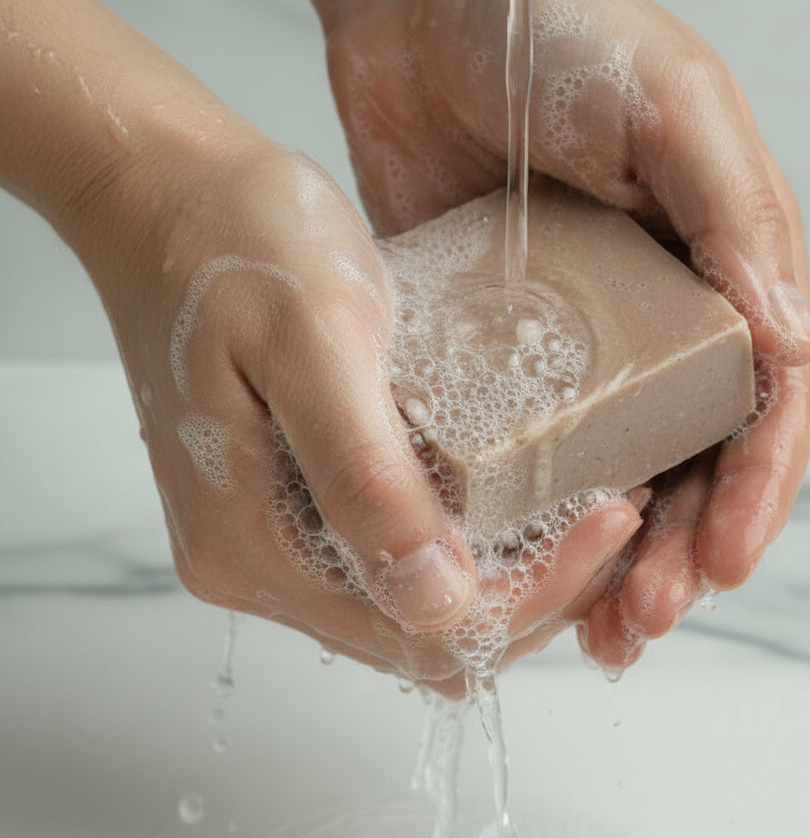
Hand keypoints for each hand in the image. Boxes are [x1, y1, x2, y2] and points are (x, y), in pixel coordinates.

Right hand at [93, 133, 641, 688]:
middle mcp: (260, 564)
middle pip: (428, 638)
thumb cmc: (232, 242)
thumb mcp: (314, 340)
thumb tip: (437, 599)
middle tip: (612, 507)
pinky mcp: (294, 506)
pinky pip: (400, 557)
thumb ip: (365, 475)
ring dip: (512, 572)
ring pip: (420, 607)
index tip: (612, 514)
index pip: (425, 630)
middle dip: (537, 590)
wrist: (170, 198)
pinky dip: (473, 542)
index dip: (537, 590)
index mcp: (253, 542)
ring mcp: (275, 540)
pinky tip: (518, 488)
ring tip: (581, 497)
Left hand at [266, 0, 809, 671]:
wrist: (423, 8)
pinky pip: (519, 449)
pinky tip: (512, 565)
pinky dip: (526, 517)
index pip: (763, 411)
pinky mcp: (493, 350)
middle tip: (639, 624)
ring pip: (610, 479)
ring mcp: (575, 346)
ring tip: (591, 635)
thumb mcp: (676, 106)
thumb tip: (790, 345)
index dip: (752, 495)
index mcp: (723, 275)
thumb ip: (737, 219)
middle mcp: (657, 323)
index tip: (718, 564)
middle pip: (689, 467)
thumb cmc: (562, 34)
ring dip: (608, 563)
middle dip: (676, 557)